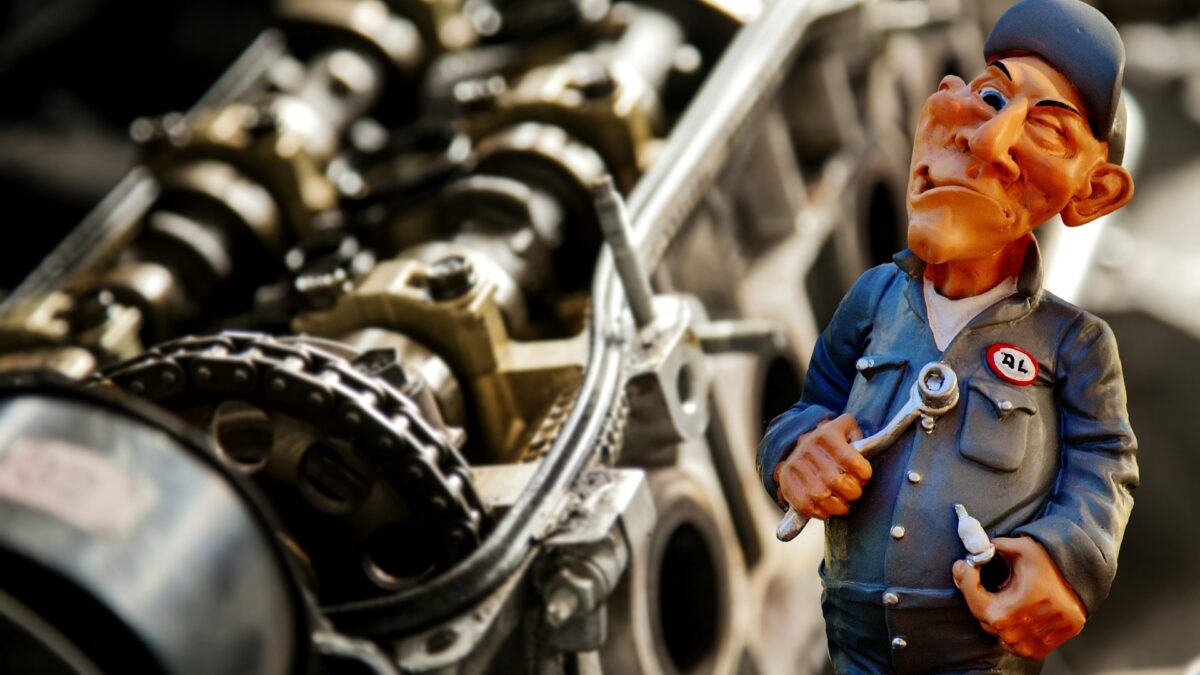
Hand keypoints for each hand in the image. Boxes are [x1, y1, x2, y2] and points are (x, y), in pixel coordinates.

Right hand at [772, 414, 870, 519]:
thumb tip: (863, 450)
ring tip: (842, 504)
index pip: (852, 462)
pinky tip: (826, 508)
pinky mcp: (785, 481)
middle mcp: (807, 448)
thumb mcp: (846, 429)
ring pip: (823, 497)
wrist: (797, 446)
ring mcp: (794, 465)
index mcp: (826, 435)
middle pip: (839, 482)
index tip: (863, 476)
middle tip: (853, 492)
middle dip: (853, 492)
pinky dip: (821, 512)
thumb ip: (859, 437)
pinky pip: (806, 506)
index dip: (863, 475)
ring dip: (838, 506)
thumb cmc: (829, 443)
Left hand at [953, 536, 1086, 659]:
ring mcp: (1040, 639)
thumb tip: (975, 551)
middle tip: (978, 582)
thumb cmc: (1052, 563)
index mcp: (1023, 602)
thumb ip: (995, 547)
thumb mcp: (1024, 547)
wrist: (1082, 579)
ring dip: (994, 620)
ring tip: (999, 600)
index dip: (966, 583)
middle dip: (979, 600)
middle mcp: (1031, 625)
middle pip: (987, 621)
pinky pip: (1018, 648)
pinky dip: (1010, 636)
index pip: (978, 603)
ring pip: (1001, 637)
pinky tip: (1012, 617)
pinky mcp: (1047, 646)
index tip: (964, 567)